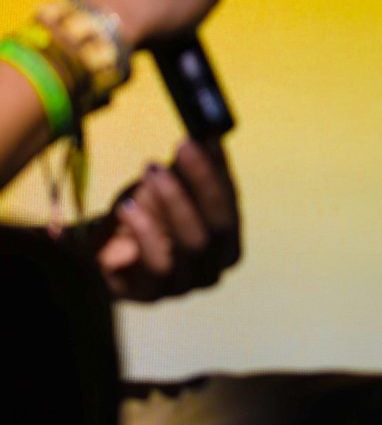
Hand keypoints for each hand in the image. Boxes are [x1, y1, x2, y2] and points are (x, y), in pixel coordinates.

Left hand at [95, 139, 239, 300]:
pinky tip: (126, 208)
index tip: (191, 144)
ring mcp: (183, 285)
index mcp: (227, 244)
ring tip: (146, 180)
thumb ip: (196, 165)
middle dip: (191, 192)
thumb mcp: (176, 186)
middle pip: (212, 231)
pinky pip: (152, 267)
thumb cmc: (150, 216)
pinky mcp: (150, 294)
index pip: (229, 209)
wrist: (110, 251)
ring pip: (186, 250)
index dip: (212, 177)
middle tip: (163, 162)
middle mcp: (212, 269)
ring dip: (167, 210)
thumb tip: (210, 131)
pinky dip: (142, 234)